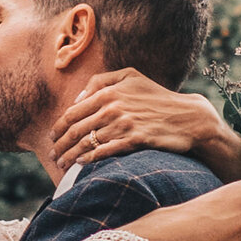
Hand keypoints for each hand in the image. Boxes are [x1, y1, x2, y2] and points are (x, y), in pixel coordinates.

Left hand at [51, 70, 240, 180]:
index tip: (53, 137)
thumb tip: (77, 98)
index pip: (72, 112)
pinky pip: (104, 152)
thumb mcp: (131, 77)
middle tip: (54, 155)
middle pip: (75, 130)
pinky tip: (81, 164)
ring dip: (70, 156)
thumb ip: (101, 81)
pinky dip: (89, 159)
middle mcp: (113, 107)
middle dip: (60, 145)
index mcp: (108, 92)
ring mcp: (124, 124)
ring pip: (86, 143)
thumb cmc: (157, 97)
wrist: (188, 117)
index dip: (58, 127)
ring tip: (62, 164)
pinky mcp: (135, 140)